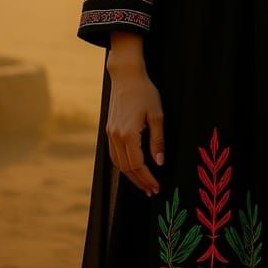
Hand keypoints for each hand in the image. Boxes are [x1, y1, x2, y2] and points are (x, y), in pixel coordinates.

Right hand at [105, 70, 164, 196]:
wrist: (126, 76)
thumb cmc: (145, 93)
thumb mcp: (157, 115)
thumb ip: (157, 140)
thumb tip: (159, 162)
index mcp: (128, 134)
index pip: (137, 164)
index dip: (147, 178)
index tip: (157, 187)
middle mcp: (116, 137)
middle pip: (126, 168)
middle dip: (140, 181)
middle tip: (152, 191)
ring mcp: (110, 134)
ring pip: (118, 163)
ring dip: (130, 176)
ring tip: (143, 184)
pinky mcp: (109, 130)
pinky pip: (113, 154)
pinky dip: (122, 165)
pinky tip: (131, 169)